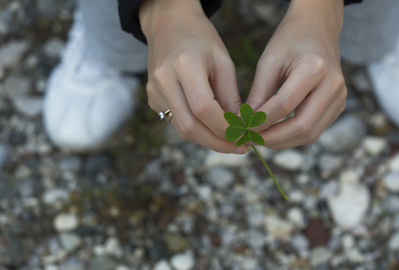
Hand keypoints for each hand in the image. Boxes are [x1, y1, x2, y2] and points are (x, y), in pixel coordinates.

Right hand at [140, 0, 245, 153]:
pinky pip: (176, 121)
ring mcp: (154, 91)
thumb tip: (239, 127)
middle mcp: (164, 80)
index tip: (245, 137)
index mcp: (184, 65)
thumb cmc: (201, 39)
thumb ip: (230, 95)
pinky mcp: (152, 98)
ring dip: (207, 140)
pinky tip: (213, 129)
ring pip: (181, 128)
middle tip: (239, 148)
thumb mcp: (223, 61)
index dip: (225, 128)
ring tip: (230, 142)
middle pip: (189, 126)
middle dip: (217, 143)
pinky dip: (196, 130)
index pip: (204, 109)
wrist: (168, 24)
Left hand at [246, 0, 346, 148]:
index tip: (242, 128)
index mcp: (315, 68)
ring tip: (261, 139)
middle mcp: (333, 85)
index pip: (285, 105)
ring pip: (311, 134)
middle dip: (274, 138)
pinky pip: (317, 130)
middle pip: (303, 126)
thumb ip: (258, 93)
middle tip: (250, 139)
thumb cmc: (290, 40)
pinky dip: (294, 136)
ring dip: (284, 141)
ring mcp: (340, 97)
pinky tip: (276, 133)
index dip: (261, 121)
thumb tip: (244, 123)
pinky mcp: (339, 105)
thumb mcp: (269, 61)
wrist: (317, 28)